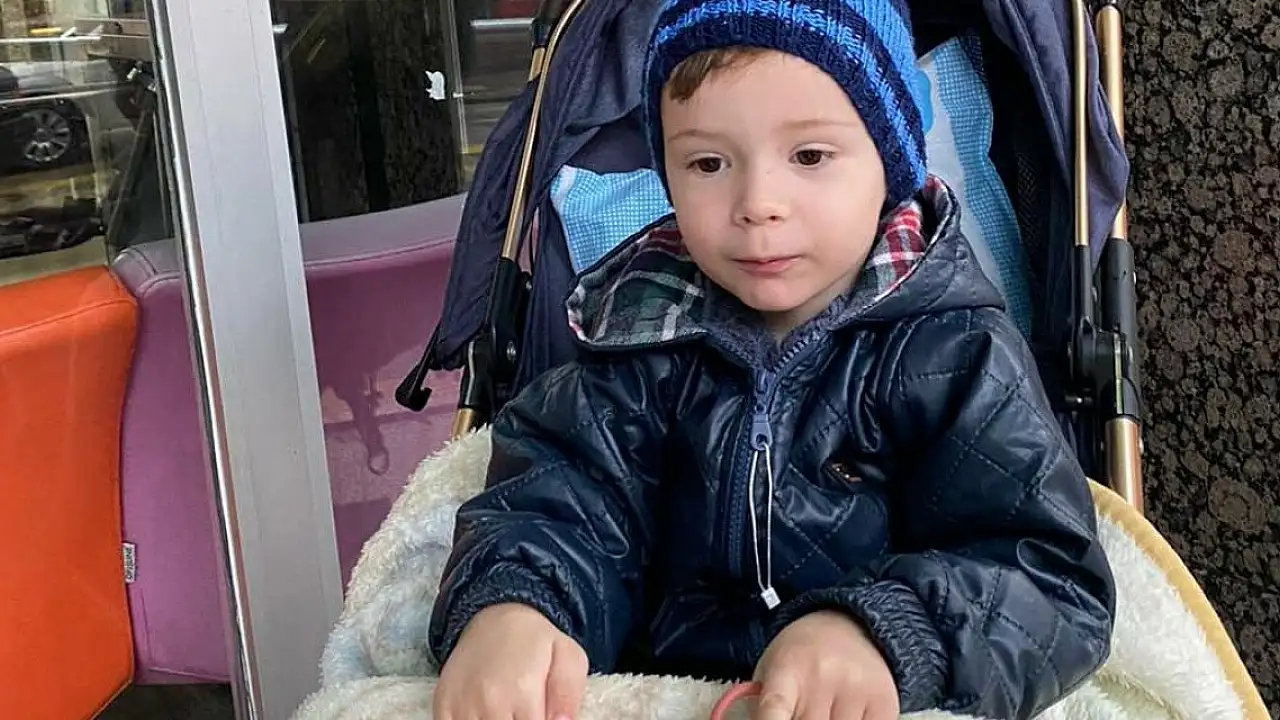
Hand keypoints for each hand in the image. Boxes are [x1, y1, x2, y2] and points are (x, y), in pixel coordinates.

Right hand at [434, 603, 588, 719]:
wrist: (494, 616)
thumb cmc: (536, 642)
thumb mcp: (569, 658)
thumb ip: (568, 697)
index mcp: (523, 690)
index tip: (540, 714)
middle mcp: (488, 700)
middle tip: (524, 710)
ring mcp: (461, 706)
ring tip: (507, 709)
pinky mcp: (442, 707)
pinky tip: (484, 713)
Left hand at [752, 610, 898, 719]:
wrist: (850, 626)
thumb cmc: (802, 656)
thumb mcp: (772, 670)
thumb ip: (765, 707)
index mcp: (787, 669)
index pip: (774, 708)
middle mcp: (823, 676)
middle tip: (803, 710)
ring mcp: (857, 690)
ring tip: (826, 708)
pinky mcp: (884, 704)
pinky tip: (847, 712)